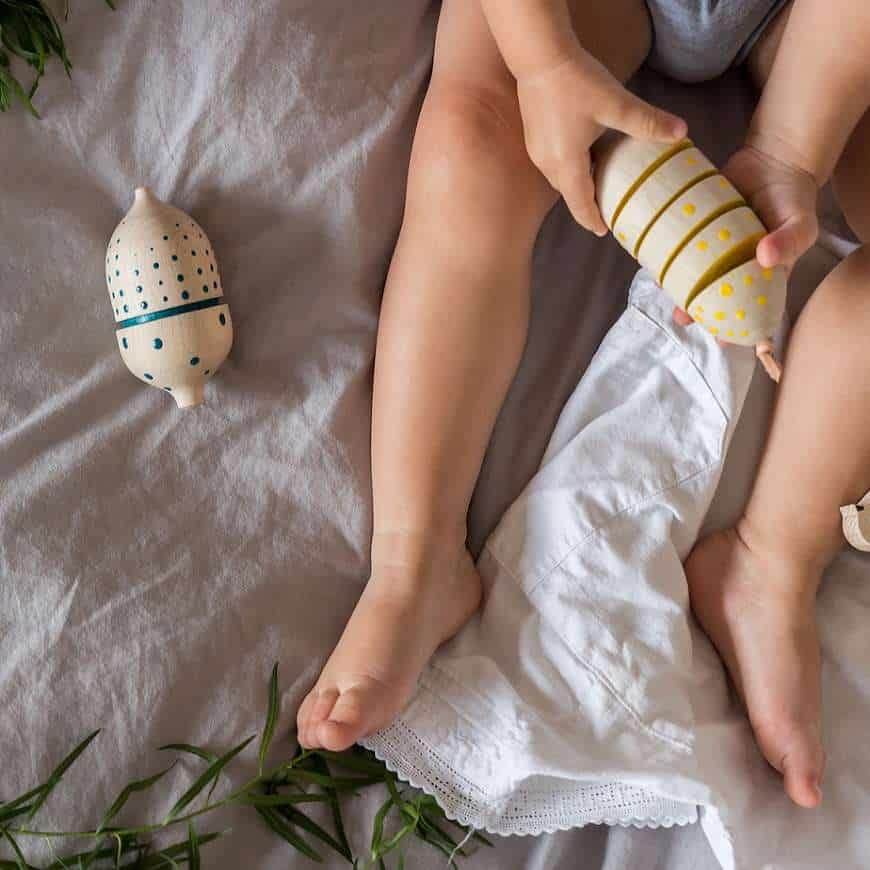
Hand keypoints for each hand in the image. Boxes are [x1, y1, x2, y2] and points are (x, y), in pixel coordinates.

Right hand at [516, 51, 686, 235]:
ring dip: (578, 184)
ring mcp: (537, 150)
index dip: (593, 220)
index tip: (605, 231)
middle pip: (569, 194)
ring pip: (561, 178)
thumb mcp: (616, 104)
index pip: (580, 205)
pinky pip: (554, 163)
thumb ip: (648, 122)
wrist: (539, 55)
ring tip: (599, 182)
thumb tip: (682, 132)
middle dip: (587, 204)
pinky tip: (585, 153)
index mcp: (566, 165)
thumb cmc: (577, 82)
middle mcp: (547, 164)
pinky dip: (570, 167)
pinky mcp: (534, 136)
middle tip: (608, 207)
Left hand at [673, 141, 819, 332]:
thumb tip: (765, 257)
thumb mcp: (801, 222)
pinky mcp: (699, 227)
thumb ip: (790, 241)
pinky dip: (668, 253)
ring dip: (677, 283)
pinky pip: (681, 243)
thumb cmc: (794, 198)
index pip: (747, 306)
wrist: (774, 158)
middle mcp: (734, 264)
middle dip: (696, 308)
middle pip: (713, 293)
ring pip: (693, 272)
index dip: (735, 326)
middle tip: (682, 318)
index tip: (722, 343)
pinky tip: (653, 260)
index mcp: (761, 273)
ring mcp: (714, 247)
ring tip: (661, 289)